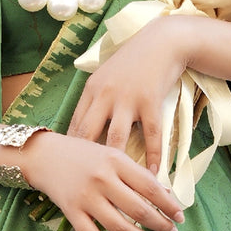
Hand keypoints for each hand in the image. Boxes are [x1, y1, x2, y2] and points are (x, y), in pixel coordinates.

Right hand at [23, 130, 184, 230]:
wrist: (45, 155)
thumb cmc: (83, 154)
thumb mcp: (112, 155)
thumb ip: (136, 173)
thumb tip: (165, 195)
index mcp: (116, 161)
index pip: (150, 187)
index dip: (169, 205)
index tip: (180, 216)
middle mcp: (102, 179)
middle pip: (138, 210)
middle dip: (160, 225)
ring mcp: (86, 198)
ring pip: (119, 227)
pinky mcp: (71, 212)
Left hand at [69, 16, 192, 175]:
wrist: (163, 42)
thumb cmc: (134, 61)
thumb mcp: (106, 76)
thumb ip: (95, 99)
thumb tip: (83, 127)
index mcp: (91, 90)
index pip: (75, 125)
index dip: (70, 151)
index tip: (67, 171)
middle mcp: (105, 95)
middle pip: (88, 135)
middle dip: (83, 162)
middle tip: (83, 186)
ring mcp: (127, 99)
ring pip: (116, 139)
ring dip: (116, 166)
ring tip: (115, 189)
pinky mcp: (150, 102)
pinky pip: (150, 135)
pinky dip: (152, 157)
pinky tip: (153, 174)